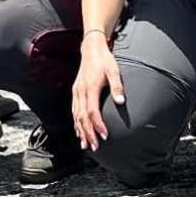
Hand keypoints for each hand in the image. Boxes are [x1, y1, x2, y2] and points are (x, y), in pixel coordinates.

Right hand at [71, 34, 122, 149]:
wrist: (91, 49)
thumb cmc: (104, 60)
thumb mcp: (114, 71)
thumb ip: (117, 87)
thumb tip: (121, 102)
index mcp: (90, 87)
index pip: (92, 111)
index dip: (98, 125)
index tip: (104, 135)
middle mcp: (81, 91)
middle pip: (82, 117)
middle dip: (88, 133)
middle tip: (94, 147)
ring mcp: (76, 92)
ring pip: (76, 116)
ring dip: (81, 131)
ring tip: (86, 144)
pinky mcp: (75, 91)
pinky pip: (74, 111)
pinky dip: (76, 123)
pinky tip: (79, 131)